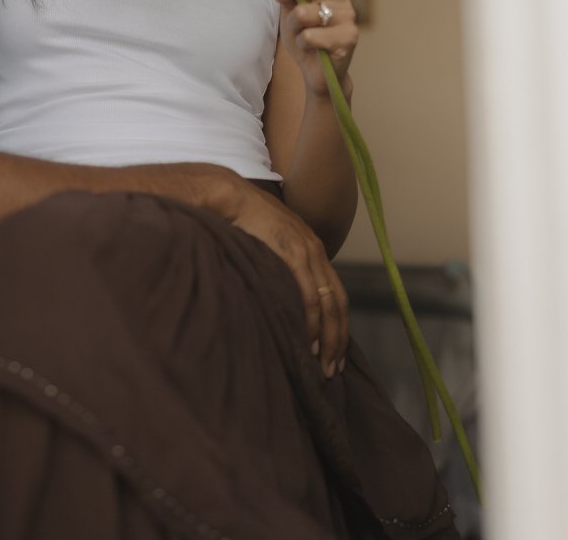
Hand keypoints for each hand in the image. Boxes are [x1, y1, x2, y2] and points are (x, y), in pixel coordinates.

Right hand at [230, 187, 348, 377]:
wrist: (230, 196)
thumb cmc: (242, 220)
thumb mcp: (269, 244)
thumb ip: (278, 265)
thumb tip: (276, 295)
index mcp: (312, 250)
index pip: (336, 295)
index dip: (338, 325)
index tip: (334, 352)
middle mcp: (316, 252)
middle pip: (338, 304)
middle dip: (337, 340)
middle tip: (332, 370)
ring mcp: (306, 253)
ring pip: (327, 304)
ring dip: (327, 337)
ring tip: (321, 364)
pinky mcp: (292, 255)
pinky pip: (308, 295)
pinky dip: (310, 321)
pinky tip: (308, 341)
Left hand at [269, 0, 358, 94]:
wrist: (321, 73)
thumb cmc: (305, 36)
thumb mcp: (291, 5)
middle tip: (282, 7)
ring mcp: (347, 16)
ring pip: (302, 11)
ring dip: (292, 26)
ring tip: (301, 34)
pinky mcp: (349, 38)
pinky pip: (310, 36)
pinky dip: (302, 44)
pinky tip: (310, 48)